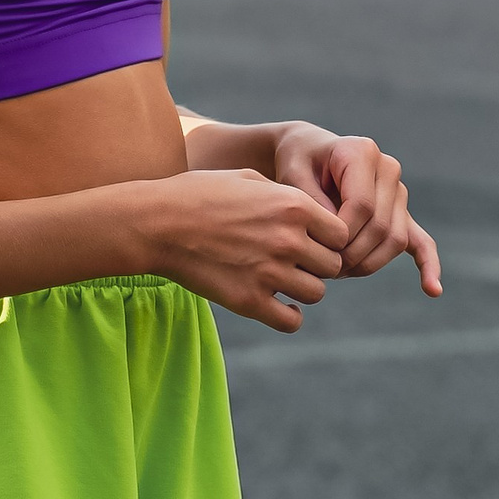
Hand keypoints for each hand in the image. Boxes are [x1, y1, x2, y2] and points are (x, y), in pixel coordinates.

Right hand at [138, 168, 352, 333]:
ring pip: (316, 293)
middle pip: (332, 265)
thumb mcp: (247, 178)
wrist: (157, 223)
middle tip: (296, 261)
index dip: (329, 238)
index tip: (311, 239)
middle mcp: (288, 239)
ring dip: (303, 288)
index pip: (341, 233)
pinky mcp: (248, 301)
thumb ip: (284, 194)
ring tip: (282, 280)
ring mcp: (270, 272)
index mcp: (294, 205)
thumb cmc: (199, 194)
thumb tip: (309, 213)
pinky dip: (288, 315)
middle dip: (317, 264)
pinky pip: (291, 320)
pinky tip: (276, 305)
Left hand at [271, 123, 443, 292]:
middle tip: (323, 269)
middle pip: (380, 226)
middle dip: (351, 254)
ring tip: (338, 274)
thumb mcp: (292, 176)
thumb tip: (338, 237)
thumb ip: (312, 203)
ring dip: (368, 264)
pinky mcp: (402, 212)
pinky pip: (421, 241)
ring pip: (394, 240)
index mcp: (362, 152)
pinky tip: (432, 290)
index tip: (316, 249)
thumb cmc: (297, 164)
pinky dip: (428, 265)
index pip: (363, 205)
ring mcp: (398, 191)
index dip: (341, 234)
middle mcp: (388, 169)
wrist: (309, 155)